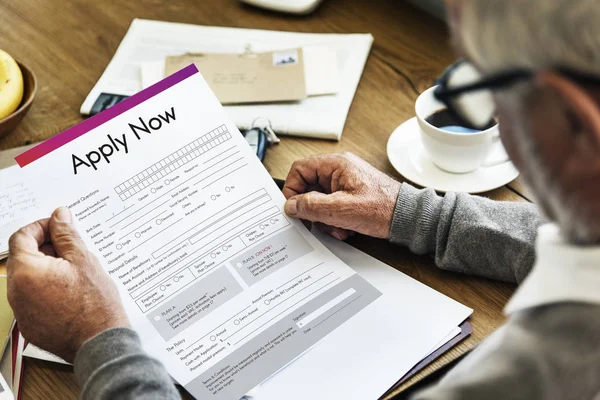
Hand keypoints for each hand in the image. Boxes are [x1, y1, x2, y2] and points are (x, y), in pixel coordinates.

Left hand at [7, 207, 128, 361]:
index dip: (41, 227)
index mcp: (26, 272)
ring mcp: (22, 311)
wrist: (100, 342)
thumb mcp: (84, 260)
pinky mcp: (30, 324)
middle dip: (46, 248)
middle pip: (23, 258)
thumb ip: (67, 235)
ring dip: (48, 268)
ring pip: (29, 279)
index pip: (21, 237)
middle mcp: (16, 292)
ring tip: (75, 271)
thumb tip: (59, 217)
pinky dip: (48, 289)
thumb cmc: (95, 304)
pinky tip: (71, 291)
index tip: (58, 227)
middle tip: (72, 248)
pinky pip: (33, 298)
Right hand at [283, 153, 400, 239]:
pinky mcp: (352, 194)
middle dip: (312, 210)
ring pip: (320, 199)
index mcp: (336, 164)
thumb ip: (312, 206)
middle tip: (317, 223)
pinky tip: (345, 228)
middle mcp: (340, 170)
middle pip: (309, 187)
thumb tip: (291, 205)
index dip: (292, 189)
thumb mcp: (341, 210)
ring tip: (338, 228)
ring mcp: (346, 182)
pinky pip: (332, 205)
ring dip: (325, 218)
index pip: (300, 169)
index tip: (294, 208)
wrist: (408, 218)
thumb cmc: (384, 208)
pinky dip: (335, 219)